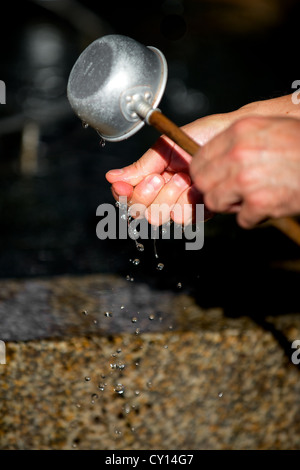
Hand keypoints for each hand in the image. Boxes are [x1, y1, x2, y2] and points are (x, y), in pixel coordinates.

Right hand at [106, 113, 230, 224]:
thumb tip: (111, 177)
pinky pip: (187, 219)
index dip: (123, 194)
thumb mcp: (165, 147)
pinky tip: (198, 187)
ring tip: (185, 178)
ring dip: (171, 196)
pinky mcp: (202, 210)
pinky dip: (190, 203)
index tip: (123, 185)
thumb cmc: (201, 136)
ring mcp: (183, 203)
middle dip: (148, 195)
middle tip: (161, 177)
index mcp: (153, 176)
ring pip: (162, 217)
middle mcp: (165, 193)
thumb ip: (141, 166)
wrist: (232, 136)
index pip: (128, 195)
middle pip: (141, 212)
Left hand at [190, 116, 299, 227]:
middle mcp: (239, 153)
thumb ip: (239, 142)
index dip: (205, 173)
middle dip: (216, 191)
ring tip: (254, 197)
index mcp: (239, 131)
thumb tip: (214, 160)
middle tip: (234, 192)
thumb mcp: (268, 129)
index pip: (199, 159)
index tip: (214, 179)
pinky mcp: (259, 202)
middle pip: (203, 183)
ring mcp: (246, 178)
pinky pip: (242, 220)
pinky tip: (271, 204)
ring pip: (216, 202)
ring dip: (233, 206)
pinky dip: (256, 218)